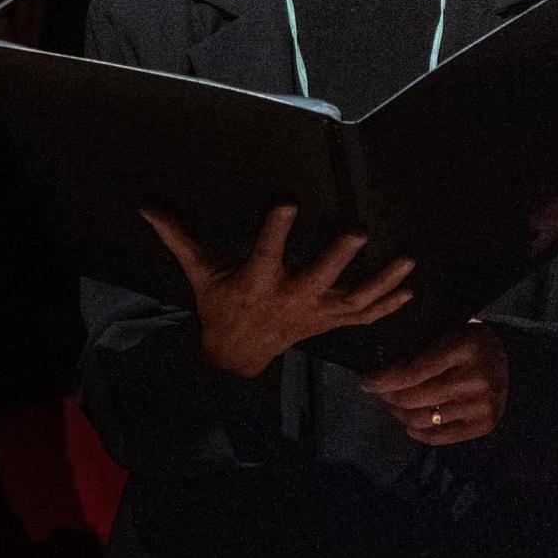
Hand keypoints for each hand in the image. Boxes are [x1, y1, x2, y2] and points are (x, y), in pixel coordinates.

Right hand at [142, 204, 415, 379]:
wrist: (237, 354)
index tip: (287, 203)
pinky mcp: (329, 324)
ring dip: (381, 283)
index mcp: (256, 284)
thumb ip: (179, 239)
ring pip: (353, 301)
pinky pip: (364, 318)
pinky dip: (388, 306)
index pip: (265, 254)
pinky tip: (409, 289)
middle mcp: (289, 300)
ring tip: (405, 261)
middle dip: (338, 259)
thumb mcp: (199, 273)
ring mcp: (314, 315)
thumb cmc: (219, 306)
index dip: (276, 230)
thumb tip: (148, 208)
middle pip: (318, 280)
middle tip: (358, 234)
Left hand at [360, 321, 508, 444]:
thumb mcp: (445, 331)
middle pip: (410, 399)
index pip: (410, 372)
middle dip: (386, 397)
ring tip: (393, 405)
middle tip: (378, 392)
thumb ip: (418, 346)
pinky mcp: (484, 425)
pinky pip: (438, 437)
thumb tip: (377, 367)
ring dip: (398, 414)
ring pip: (420, 419)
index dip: (381, 380)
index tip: (366, 381)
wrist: (511, 359)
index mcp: (462, 348)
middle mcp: (474, 380)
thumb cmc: (468, 342)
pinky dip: (417, 432)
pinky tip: (409, 423)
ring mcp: (482, 405)